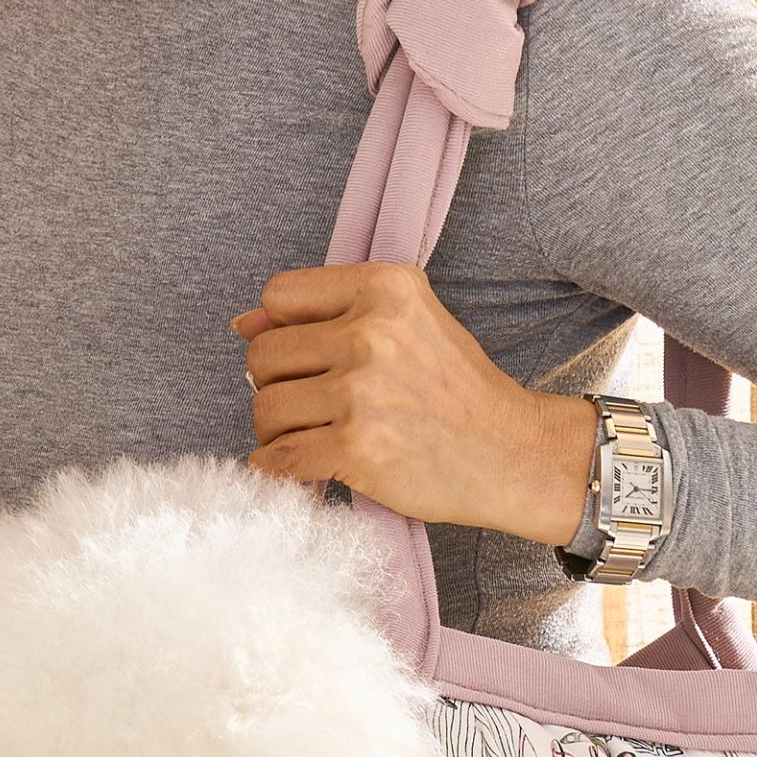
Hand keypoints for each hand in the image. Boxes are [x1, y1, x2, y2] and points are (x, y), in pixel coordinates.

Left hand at [233, 262, 600, 543]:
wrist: (512, 455)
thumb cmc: (460, 393)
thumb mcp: (411, 324)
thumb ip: (333, 314)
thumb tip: (244, 324)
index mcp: (385, 288)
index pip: (279, 296)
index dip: (279, 329)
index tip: (304, 357)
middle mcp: (370, 333)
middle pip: (264, 354)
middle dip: (276, 385)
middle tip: (311, 405)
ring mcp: (361, 393)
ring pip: (266, 408)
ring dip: (278, 430)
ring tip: (313, 436)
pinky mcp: (356, 448)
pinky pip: (279, 458)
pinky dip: (277, 468)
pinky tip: (298, 467)